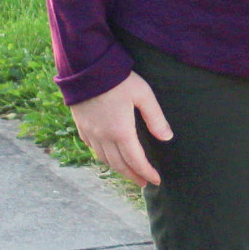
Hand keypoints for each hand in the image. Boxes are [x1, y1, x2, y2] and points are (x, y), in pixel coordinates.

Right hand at [70, 71, 172, 187]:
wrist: (86, 66)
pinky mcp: (81, 126)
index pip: (136, 161)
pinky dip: (103, 157)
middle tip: (143, 183)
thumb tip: (167, 138)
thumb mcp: (143, 94)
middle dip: (133, 176)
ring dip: (118, 169)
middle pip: (119, 165)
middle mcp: (104, 137)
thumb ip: (155, 118)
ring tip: (129, 172)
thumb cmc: (118, 79)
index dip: (146, 173)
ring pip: (104, 159)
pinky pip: (93, 148)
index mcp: (121, 131)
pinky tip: (108, 155)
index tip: (156, 180)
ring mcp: (90, 132)